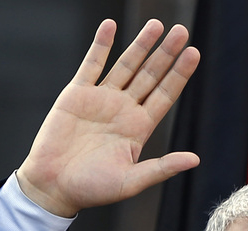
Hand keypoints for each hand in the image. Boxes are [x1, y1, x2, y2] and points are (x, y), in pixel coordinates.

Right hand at [17, 19, 200, 216]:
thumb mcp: (132, 181)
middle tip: (182, 31)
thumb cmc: (92, 189)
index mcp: (139, 128)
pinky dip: (101, 45)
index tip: (193, 54)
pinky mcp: (77, 94)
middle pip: (150, 75)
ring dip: (140, 45)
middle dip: (166, 54)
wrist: (53, 186)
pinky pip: (92, 64)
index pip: (165, 95)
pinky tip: (111, 26)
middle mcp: (124, 109)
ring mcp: (101, 99)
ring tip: (157, 24)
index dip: (179, 74)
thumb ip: (162, 168)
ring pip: (126, 65)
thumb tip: (195, 160)